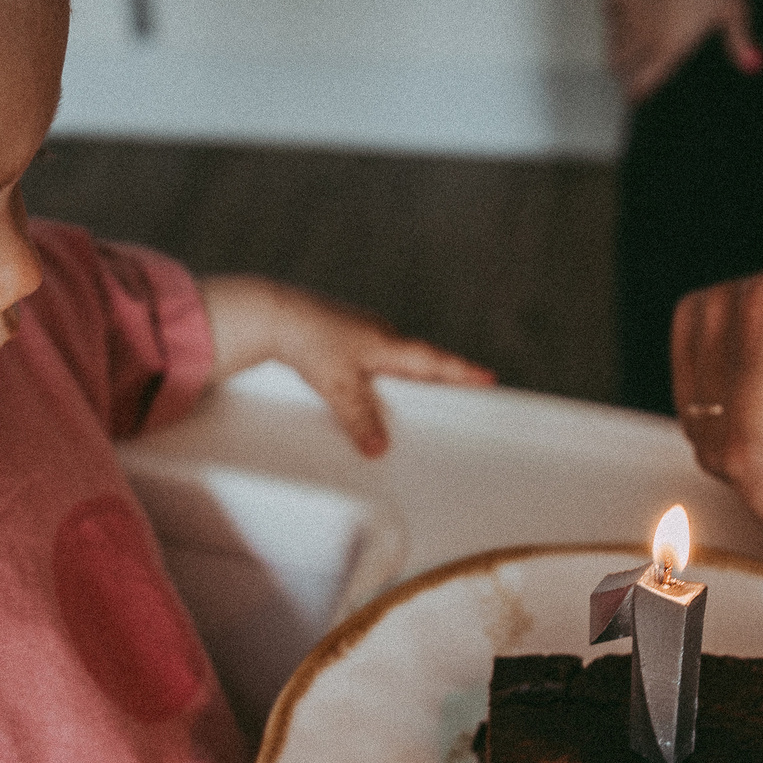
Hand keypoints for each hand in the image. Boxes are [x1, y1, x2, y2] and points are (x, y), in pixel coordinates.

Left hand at [200, 275, 493, 456]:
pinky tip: (375, 385)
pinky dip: (385, 372)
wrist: (273, 313)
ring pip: (396, 357)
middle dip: (443, 374)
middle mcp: (381, 334)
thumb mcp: (338, 388)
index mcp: (388, 344)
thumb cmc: (308, 343)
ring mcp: (362, 332)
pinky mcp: (343, 334)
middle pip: (421, 359)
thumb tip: (380, 449)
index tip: (489, 378)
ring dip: (413, 374)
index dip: (462, 372)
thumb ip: (360, 419)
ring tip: (426, 394)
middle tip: (468, 388)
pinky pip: (375, 357)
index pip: (435, 362)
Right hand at [606, 0, 762, 100]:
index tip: (638, 96)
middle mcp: (643, 35)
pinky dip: (614, 21)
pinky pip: (609, 15)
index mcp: (669, 47)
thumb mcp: (734, 7)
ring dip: (618, 51)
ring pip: (611, 44)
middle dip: (625, 74)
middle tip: (633, 74)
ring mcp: (628, 12)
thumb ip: (740, 41)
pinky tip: (624, 17)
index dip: (638, 93)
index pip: (641, 84)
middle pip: (619, 68)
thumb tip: (752, 63)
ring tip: (628, 51)